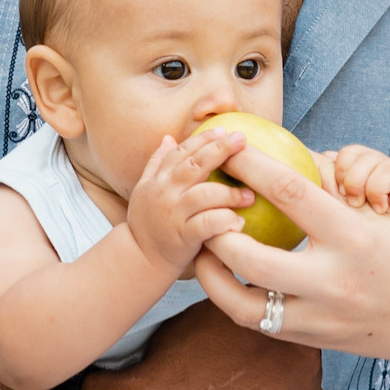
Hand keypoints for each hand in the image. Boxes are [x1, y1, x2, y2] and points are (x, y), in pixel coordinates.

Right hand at [81, 298, 325, 389]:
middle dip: (278, 384)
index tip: (254, 356)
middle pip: (301, 385)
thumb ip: (253, 306)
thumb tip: (262, 293)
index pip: (300, 344)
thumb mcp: (218, 314)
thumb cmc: (179, 361)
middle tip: (241, 386)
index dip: (275, 349)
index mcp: (301, 352)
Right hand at [125, 129, 253, 275]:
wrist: (139, 259)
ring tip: (250, 195)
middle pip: (195, 165)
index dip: (203, 139)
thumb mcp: (145, 190)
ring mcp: (174, 214)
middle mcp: (165, 193)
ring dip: (229, 193)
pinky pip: (207, 224)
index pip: (181, 151)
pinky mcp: (183, 237)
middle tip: (243, 140)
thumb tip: (168, 138)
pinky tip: (239, 221)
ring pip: (204, 194)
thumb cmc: (148, 223)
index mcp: (159, 179)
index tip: (225, 130)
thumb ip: (156, 163)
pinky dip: (224, 221)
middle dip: (220, 150)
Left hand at [195, 144, 389, 363]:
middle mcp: (334, 282)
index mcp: (354, 238)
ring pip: (242, 305)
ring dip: (212, 277)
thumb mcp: (379, 215)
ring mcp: (320, 318)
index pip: (291, 193)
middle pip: (251, 258)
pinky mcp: (313, 340)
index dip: (252, 168)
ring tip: (200, 252)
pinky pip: (258, 322)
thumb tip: (285, 158)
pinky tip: (224, 280)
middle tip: (202, 210)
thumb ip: (333, 190)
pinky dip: (234, 299)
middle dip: (217, 232)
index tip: (227, 151)